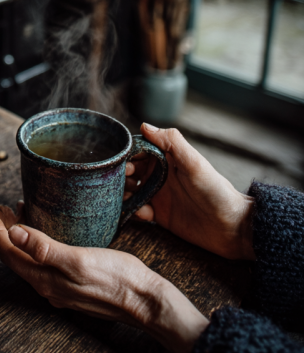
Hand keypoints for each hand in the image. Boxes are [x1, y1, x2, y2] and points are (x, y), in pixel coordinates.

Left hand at [0, 204, 208, 352]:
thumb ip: (44, 248)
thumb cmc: (115, 278)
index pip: (9, 254)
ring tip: (18, 216)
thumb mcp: (78, 260)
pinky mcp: (74, 284)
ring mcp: (61, 287)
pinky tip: (47, 235)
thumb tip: (13, 234)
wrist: (144, 301)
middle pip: (16, 258)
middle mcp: (49, 286)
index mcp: (45, 279)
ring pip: (30, 261)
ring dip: (19, 239)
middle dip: (4, 234)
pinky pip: (45, 264)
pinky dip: (37, 246)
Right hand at [128, 125, 254, 260]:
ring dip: (123, 193)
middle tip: (122, 181)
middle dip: (121, 174)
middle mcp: (160, 175)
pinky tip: (144, 213)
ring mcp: (159, 195)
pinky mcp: (159, 215)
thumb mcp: (195, 163)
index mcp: (168, 159)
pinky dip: (134, 211)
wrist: (232, 227)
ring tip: (126, 198)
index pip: (140, 149)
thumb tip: (145, 126)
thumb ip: (172, 142)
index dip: (128, 153)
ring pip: (131, 190)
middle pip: (131, 170)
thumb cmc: (216, 190)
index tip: (121, 161)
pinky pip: (138, 211)